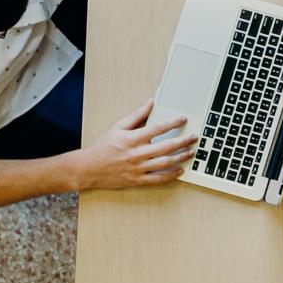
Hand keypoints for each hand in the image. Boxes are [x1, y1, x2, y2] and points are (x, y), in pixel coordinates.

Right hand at [70, 100, 195, 190]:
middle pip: (166, 147)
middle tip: (194, 137)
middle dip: (183, 141)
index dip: (173, 123)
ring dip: (181, 157)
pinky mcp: (137, 180)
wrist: (89, 168)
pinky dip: (171, 175)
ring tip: (191, 152)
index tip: (183, 119)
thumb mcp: (117, 127)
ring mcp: (138, 168)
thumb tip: (150, 102)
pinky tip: (180, 170)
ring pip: (165, 163)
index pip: (157, 129)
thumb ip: (136, 115)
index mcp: (132, 139)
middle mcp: (137, 154)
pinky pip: (157, 179)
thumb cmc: (103, 147)